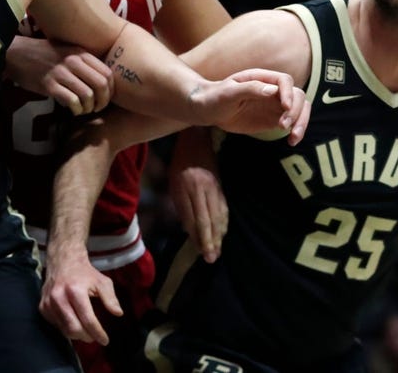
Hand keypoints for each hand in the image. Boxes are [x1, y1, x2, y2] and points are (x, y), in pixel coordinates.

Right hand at [7, 35, 112, 115]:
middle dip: (103, 101)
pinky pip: (71, 101)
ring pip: (87, 95)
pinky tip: (73, 110)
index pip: (107, 73)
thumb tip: (102, 83)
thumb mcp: (67, 51)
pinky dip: (76, 109)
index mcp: (81, 53)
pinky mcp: (49, 84)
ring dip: (89, 108)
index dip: (111, 90)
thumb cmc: (43, 54)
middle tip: (97, 108)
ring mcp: (61, 72)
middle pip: (101, 85)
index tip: (106, 98)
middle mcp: (73, 61)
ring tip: (84, 110)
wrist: (16, 54)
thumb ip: (84, 63)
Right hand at [39, 247, 121, 344]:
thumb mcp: (102, 282)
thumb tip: (118, 313)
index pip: (87, 320)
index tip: (105, 340)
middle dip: (87, 337)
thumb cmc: (85, 273)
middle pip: (74, 329)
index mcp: (75, 290)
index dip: (98, 333)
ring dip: (77, 334)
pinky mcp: (42, 307)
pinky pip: (56, 325)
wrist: (62, 262)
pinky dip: (66, 327)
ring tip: (86, 329)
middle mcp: (58, 297)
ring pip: (64, 330)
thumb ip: (110, 298)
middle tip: (94, 336)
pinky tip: (73, 320)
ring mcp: (48, 303)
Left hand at [169, 131, 226, 262]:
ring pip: (218, 215)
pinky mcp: (221, 185)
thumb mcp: (173, 182)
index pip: (192, 216)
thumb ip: (180, 205)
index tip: (198, 251)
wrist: (197, 138)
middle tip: (211, 258)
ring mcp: (214, 186)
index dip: (197, 235)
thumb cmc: (180, 162)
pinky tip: (223, 233)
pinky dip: (224, 223)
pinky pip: (224, 208)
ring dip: (219, 235)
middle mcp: (201, 187)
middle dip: (209, 241)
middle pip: (207, 219)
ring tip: (217, 251)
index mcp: (186, 186)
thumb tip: (188, 229)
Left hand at [190, 69, 308, 145]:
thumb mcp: (228, 92)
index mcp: (261, 78)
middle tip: (283, 126)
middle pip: (298, 96)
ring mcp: (274, 105)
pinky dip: (296, 132)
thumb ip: (249, 89)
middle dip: (296, 111)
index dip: (288, 93)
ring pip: (299, 109)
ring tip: (293, 137)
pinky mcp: (273, 119)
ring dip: (301, 122)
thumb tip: (272, 90)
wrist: (208, 110)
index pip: (284, 81)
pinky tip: (291, 141)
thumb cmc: (215, 97)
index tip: (284, 107)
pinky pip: (292, 123)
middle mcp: (272, 90)